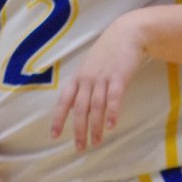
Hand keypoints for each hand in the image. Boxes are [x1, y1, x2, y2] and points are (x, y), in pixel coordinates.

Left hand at [51, 13, 146, 149]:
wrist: (127, 34)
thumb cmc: (108, 52)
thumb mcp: (90, 66)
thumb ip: (84, 85)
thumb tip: (77, 104)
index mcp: (78, 78)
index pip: (64, 101)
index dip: (59, 119)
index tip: (54, 136)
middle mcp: (87, 79)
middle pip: (80, 109)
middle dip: (79, 130)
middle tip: (80, 147)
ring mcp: (103, 78)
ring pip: (96, 107)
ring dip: (95, 127)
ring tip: (96, 142)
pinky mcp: (119, 77)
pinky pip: (114, 98)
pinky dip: (111, 112)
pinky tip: (111, 126)